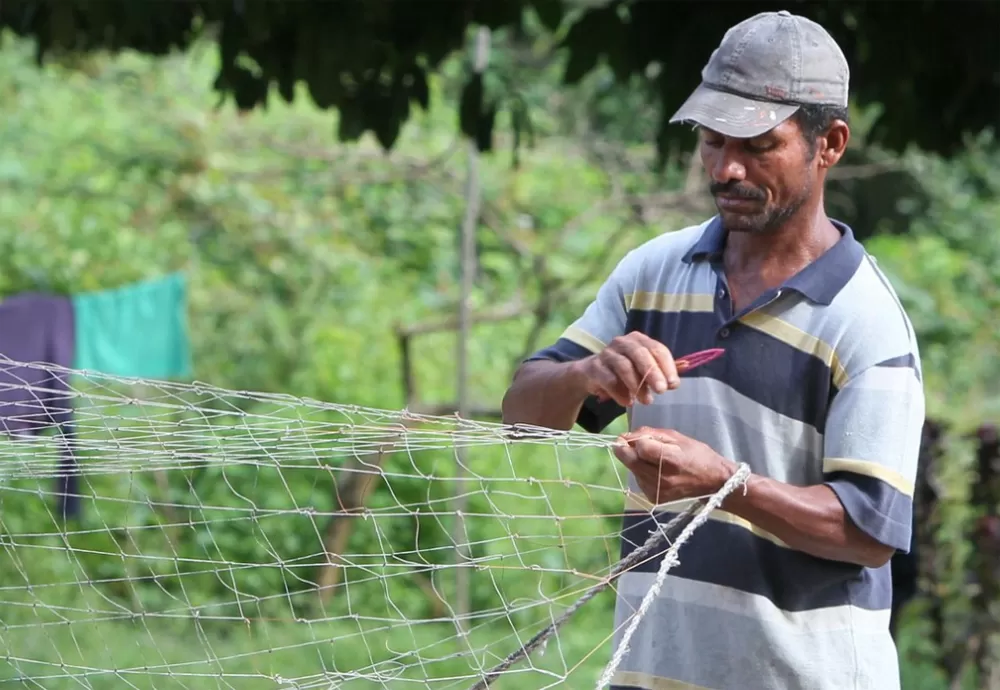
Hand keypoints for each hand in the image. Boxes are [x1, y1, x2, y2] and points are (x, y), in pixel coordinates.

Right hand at [570, 332, 679, 407]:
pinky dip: (620, 393)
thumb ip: (660, 373)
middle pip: (640, 354)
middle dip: (653, 373)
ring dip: (637, 385)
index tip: (674, 384)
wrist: (592, 375)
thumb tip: (674, 383)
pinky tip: (628, 402)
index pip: (656, 348)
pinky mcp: (594, 367)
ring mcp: (607, 354)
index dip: (667, 366)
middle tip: (661, 391)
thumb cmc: (624, 372)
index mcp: (638, 340)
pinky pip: (609, 380)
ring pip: (624, 366)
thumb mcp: (643, 370)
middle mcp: (622, 343)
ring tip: (646, 401)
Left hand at [613, 427, 736, 503]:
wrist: (713, 482)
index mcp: (671, 460)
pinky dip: (641, 473)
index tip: (635, 437)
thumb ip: (649, 434)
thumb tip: (625, 436)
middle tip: (628, 443)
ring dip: (635, 462)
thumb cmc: (697, 455)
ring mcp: (657, 491)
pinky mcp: (654, 499)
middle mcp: (662, 478)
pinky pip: (639, 481)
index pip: (641, 448)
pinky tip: (654, 471)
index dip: (635, 440)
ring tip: (650, 459)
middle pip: (631, 461)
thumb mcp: (676, 437)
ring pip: (633, 471)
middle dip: (625, 450)